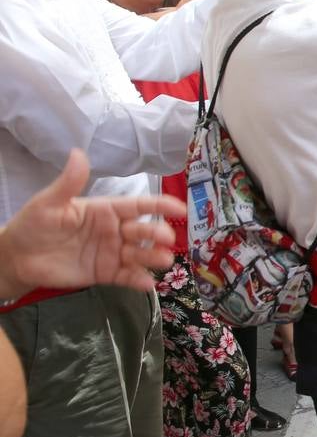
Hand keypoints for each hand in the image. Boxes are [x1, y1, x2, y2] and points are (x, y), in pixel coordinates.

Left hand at [0, 150, 183, 299]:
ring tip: (164, 261)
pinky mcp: (105, 273)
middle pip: (144, 230)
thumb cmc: (34, 225)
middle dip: (159, 234)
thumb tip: (79, 153)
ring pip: (140, 254)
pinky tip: (147, 283)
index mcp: (106, 210)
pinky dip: (139, 280)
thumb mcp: (49, 203)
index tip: (180, 208)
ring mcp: (112, 253)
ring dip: (155, 257)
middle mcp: (114, 230)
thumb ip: (69, 182)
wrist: (17, 259)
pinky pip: (127, 276)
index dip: (160, 205)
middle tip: (167, 239)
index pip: (138, 205)